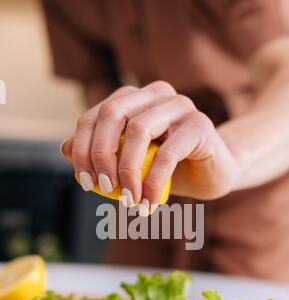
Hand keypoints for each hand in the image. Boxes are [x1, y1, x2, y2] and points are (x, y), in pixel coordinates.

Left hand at [62, 81, 239, 214]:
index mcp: (135, 98)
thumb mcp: (130, 163)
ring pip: (138, 130)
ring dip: (126, 171)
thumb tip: (64, 149)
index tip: (84, 181)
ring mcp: (179, 105)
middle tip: (103, 188)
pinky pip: (167, 154)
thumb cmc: (169, 168)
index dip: (82, 147)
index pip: (95, 114)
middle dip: (100, 154)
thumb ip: (101, 153)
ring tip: (128, 200)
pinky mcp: (199, 124)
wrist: (213, 174)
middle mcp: (155, 94)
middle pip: (112, 114)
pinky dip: (152, 183)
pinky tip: (148, 204)